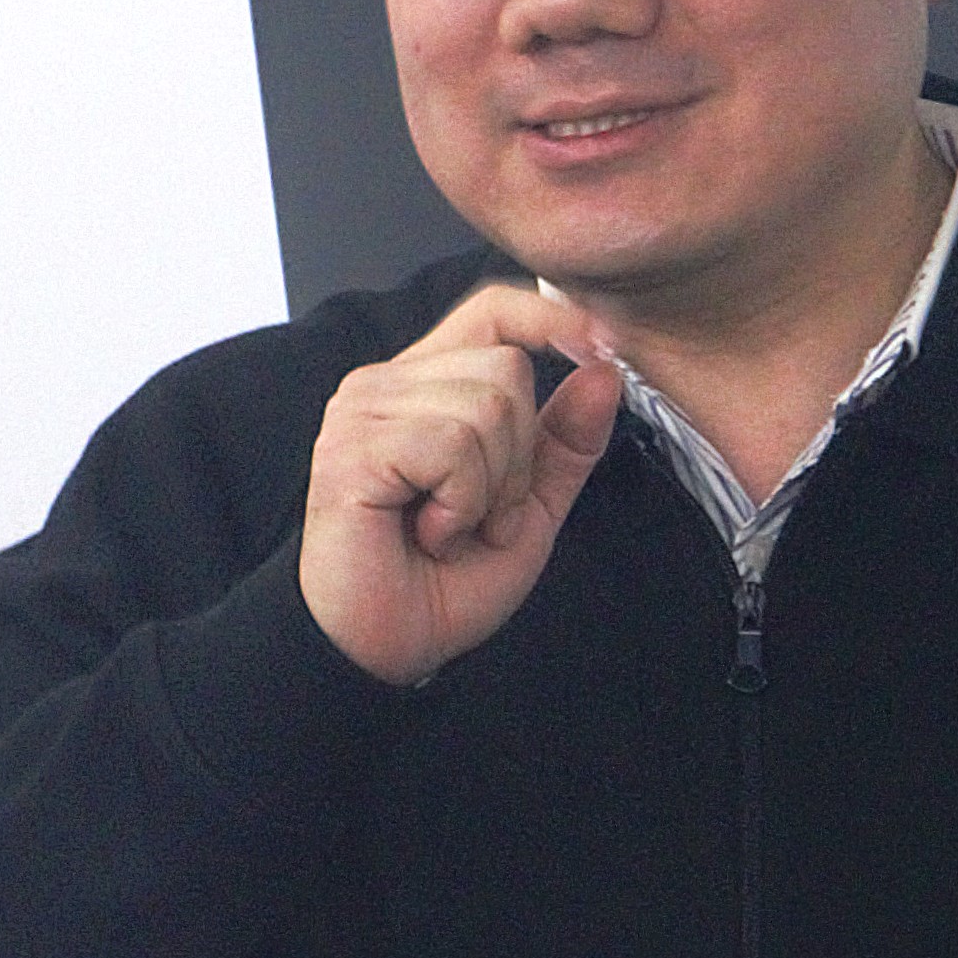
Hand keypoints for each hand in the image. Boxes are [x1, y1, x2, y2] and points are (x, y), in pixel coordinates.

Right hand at [299, 280, 628, 685]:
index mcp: (427, 384)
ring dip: (490, 489)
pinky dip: (461, 504)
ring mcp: (362, 409)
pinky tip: (427, 532)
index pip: (493, 310)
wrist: (388, 647)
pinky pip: (452, 446)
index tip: (603, 346)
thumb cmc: (444, 582)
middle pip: (507, 368)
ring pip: (487, 407)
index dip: (551, 319)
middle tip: (479, 514)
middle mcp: (387, 383)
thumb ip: (567, 442)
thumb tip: (606, 371)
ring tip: (448, 527)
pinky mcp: (351, 446)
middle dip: (519, 457)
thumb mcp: (530, 507)